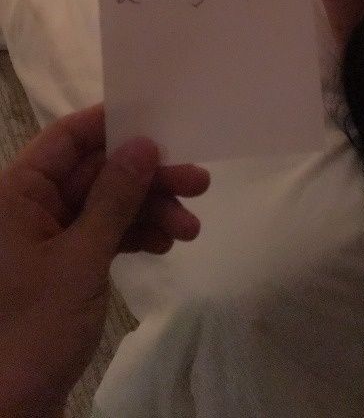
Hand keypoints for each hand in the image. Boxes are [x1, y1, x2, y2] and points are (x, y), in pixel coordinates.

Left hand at [0, 104, 209, 416]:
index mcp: (17, 192)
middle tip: (198, 181)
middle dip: (146, 178)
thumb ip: (113, 198)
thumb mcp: (80, 258)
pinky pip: (103, 234)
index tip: (160, 120)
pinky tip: (167, 243)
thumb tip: (143, 144)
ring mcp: (47, 238)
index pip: (67, 138)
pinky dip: (134, 236)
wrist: (10, 409)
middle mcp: (29, 207)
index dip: (111, 124)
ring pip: (106, 205)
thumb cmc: (33, 326)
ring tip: (191, 226)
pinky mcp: (62, 267)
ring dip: (149, 211)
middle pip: (95, 173)